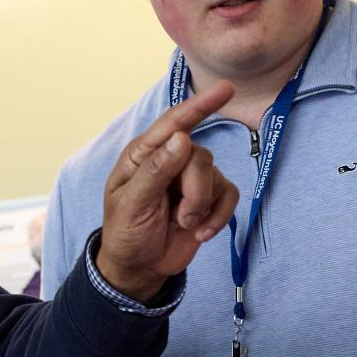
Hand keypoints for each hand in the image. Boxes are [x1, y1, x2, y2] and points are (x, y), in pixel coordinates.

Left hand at [96, 80, 238, 300]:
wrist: (140, 268)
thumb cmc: (126, 231)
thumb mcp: (133, 204)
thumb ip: (156, 171)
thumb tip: (181, 138)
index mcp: (144, 154)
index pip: (174, 123)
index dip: (200, 105)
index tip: (226, 89)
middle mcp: (170, 160)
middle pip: (199, 155)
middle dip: (195, 189)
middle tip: (180, 216)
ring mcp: (191, 179)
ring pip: (216, 175)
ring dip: (202, 207)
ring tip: (183, 224)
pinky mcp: (209, 199)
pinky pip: (229, 195)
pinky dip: (218, 216)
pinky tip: (201, 232)